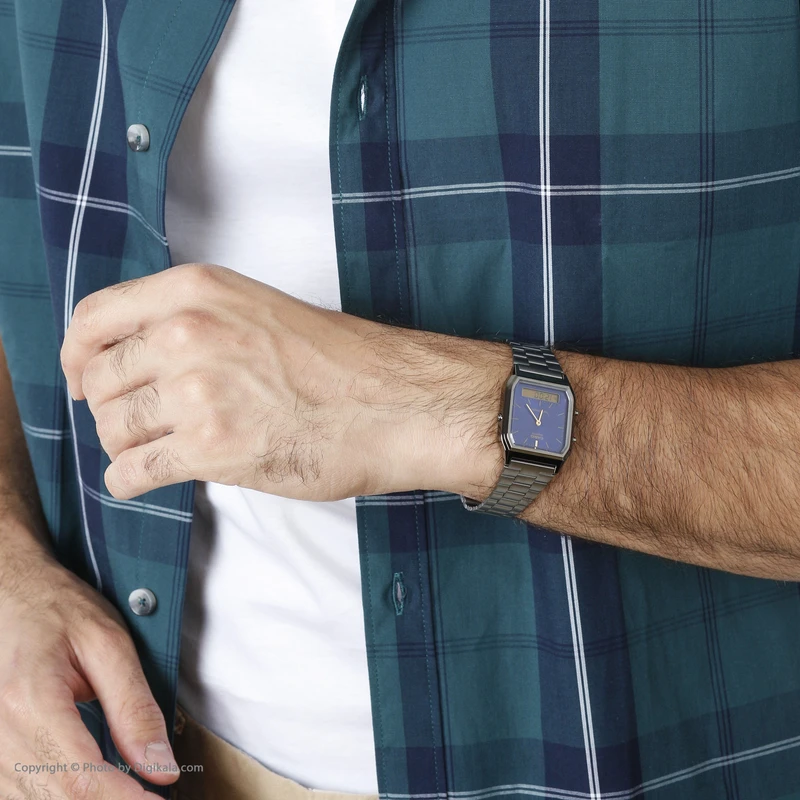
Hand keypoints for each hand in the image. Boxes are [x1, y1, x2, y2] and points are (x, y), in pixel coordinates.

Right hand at [0, 538, 176, 797]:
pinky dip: (60, 796)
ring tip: (130, 791)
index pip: (80, 780)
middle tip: (152, 799)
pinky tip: (95, 788)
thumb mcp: (108, 643)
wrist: (9, 592)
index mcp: (30, 701)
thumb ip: (134, 707)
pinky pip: (19, 792)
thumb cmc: (56, 608)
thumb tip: (160, 767)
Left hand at [61, 263, 511, 501]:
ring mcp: (198, 392)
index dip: (76, 355)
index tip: (80, 377)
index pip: (94, 318)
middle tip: (130, 424)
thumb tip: (140, 359)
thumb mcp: (260, 311)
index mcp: (198, 291)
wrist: (396, 402)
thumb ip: (195, 323)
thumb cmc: (344, 363)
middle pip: (96, 379)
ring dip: (123, 446)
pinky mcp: (212, 449)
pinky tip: (149, 479)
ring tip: (153, 451)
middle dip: (105, 408)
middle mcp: (189, 334)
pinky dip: (130, 482)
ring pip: (111, 428)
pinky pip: (132, 473)